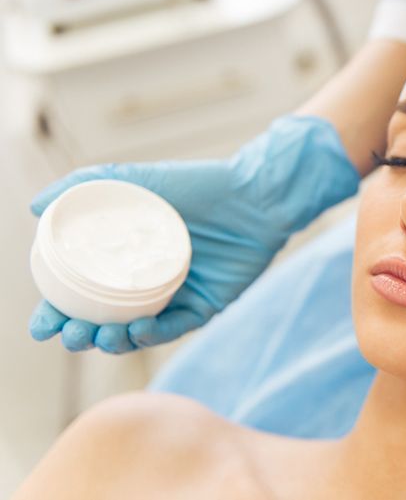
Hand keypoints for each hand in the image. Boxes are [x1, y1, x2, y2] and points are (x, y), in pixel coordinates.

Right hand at [29, 115, 358, 352]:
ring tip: (100, 336)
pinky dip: (153, 334)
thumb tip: (35, 209)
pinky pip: (175, 328)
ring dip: (113, 341)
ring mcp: (175, 295)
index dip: (57, 312)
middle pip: (102, 320)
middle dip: (80, 336)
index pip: (80, 293)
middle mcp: (145, 280)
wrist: (254, 194)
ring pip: (135, 332)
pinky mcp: (205, 306)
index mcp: (123, 257)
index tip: (41, 325)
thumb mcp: (135, 179)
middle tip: (70, 335)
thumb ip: (83, 186)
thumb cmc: (196, 185)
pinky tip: (137, 330)